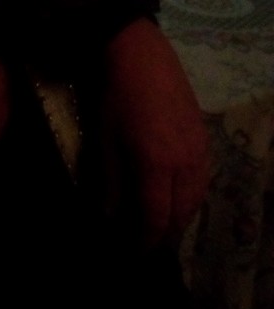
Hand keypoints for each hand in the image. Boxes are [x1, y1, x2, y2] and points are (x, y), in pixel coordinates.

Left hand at [101, 18, 210, 247]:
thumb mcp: (104, 141)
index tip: (133, 253)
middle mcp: (186, 163)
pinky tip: (176, 195)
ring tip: (161, 225)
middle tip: (147, 244)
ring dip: (180, 217)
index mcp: (158, 166)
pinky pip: (202, 178)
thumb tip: (110, 215)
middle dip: (164, 233)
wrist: (139, 54)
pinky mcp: (204, 136)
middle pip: (181, 213)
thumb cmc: (114, 97)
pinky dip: (189, 196)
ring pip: (196, 197)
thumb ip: (110, 182)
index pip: (155, 217)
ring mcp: (200, 149)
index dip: (144, 239)